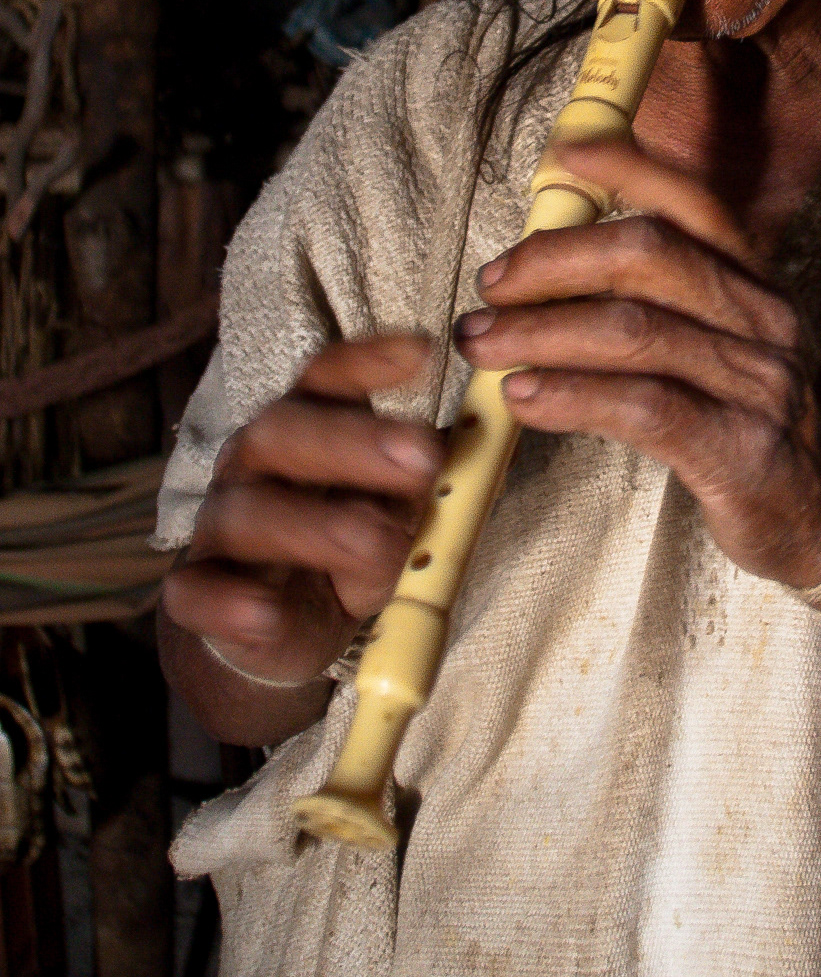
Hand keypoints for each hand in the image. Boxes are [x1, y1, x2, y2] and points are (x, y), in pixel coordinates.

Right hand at [161, 336, 445, 685]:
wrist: (283, 625)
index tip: (422, 351)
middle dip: (354, 440)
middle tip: (423, 457)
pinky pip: (198, 592)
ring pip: (247, 512)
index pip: (324, 378)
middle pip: (284, 431)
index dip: (366, 360)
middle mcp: (256, 463)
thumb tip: (466, 459)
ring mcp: (221, 524)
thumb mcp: (397, 515)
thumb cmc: (348, 550)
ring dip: (314, 526)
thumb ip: (423, 489)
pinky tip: (266, 614)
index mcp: (306, 427)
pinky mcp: (199, 591)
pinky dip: (230, 603)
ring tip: (373, 542)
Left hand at [455, 138, 820, 592]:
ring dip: (540, 332)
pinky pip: (640, 406)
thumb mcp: (737, 342)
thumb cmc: (760, 425)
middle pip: (646, 255)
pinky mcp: (739, 448)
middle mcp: (762, 319)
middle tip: (492, 287)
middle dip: (553, 261)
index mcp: (757, 283)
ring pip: (631, 329)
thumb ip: (671, 302)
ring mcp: (756, 382)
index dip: (628, 168)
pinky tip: (525, 398)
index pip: (692, 203)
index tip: (564, 157)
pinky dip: (571, 396)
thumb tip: (560, 272)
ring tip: (483, 344)